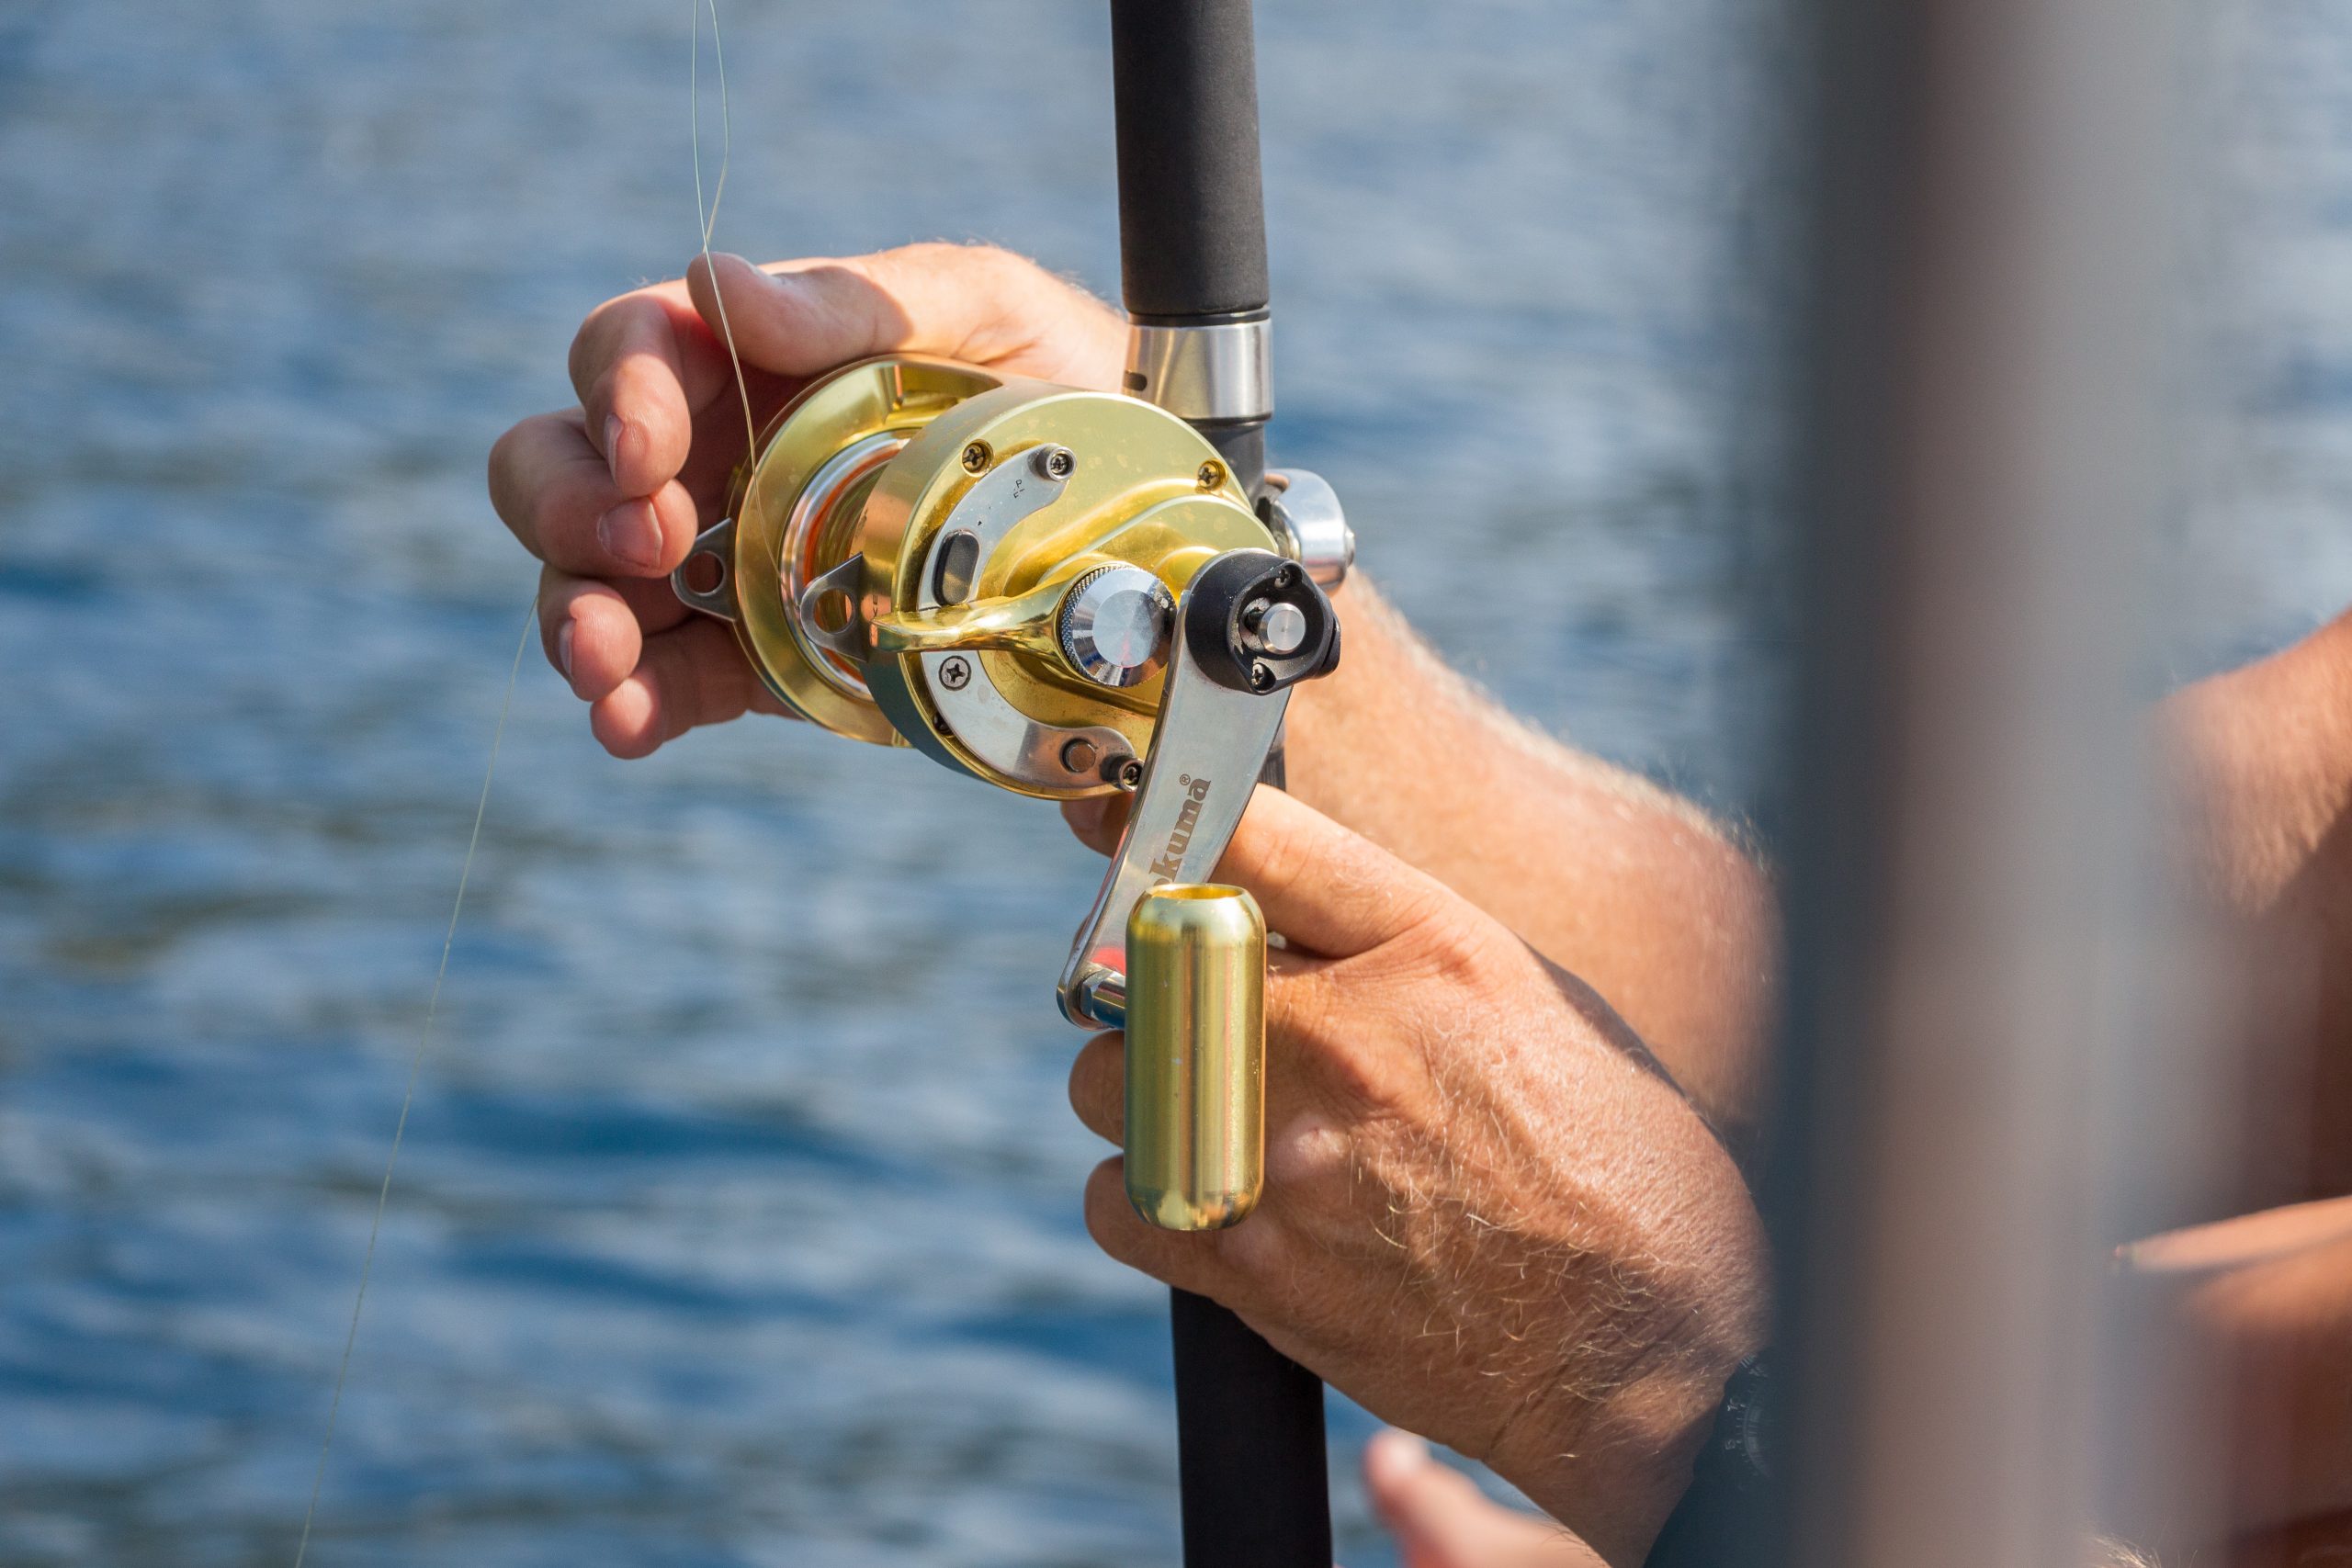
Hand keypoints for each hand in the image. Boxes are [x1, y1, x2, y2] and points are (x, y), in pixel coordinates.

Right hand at [487, 243, 1126, 756]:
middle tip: (643, 545)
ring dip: (579, 624)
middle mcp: (709, 455)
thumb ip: (852, 300)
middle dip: (568, 509)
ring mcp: (720, 561)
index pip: (628, 353)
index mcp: (746, 356)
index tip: (649, 451)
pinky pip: (668, 681)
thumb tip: (715, 285)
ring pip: (594, 585)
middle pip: (563, 466)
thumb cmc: (1047, 373)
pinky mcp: (754, 658)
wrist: (1123, 506)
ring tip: (605, 666)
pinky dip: (636, 704)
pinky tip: (630, 722)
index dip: (615, 396)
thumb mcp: (976, 306)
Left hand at [1062, 788, 1767, 1565]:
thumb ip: (1383, 932)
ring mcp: (1288, 1150)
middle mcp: (1348, 1034)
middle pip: (1152, 956)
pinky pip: (1117, 1197)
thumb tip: (1253, 881)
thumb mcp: (1520, 991)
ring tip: (1217, 1115)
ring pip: (1113, 1077)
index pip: (1250, 834)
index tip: (1116, 820)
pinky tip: (1205, 1194)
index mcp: (1429, 947)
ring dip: (1142, 1088)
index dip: (1159, 817)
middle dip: (1156, 980)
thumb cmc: (1603, 1157)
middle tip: (1199, 1015)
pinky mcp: (1251, 1262)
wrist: (1644, 1342)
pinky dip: (1142, 1194)